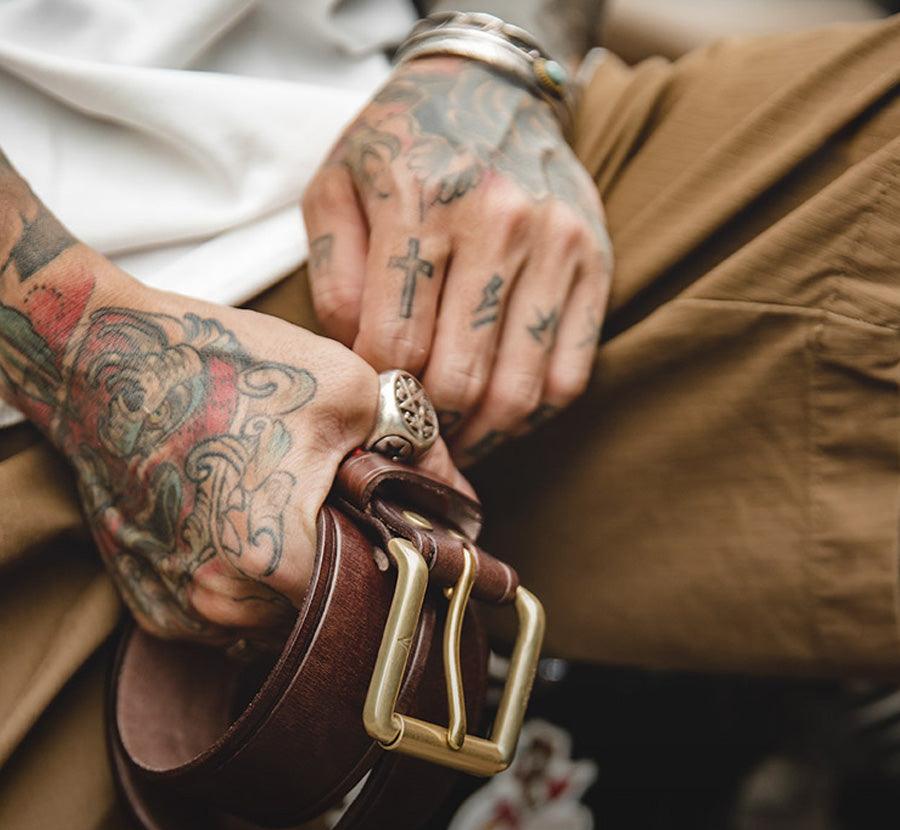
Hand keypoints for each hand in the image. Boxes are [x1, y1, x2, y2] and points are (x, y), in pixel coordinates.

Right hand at [2, 274, 461, 642]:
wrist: (96, 360)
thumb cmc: (213, 365)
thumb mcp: (343, 389)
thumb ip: (418, 454)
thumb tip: (462, 501)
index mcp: (278, 556)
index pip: (377, 603)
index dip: (405, 575)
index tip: (425, 563)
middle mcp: (224, 600)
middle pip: (328, 619)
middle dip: (352, 575)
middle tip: (344, 516)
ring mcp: (182, 611)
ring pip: (278, 626)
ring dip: (298, 585)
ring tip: (284, 512)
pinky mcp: (152, 608)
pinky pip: (228, 620)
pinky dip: (248, 587)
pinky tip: (240, 527)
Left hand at [303, 56, 611, 462]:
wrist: (490, 86)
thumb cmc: (402, 148)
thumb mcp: (337, 187)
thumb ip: (333, 275)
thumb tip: (358, 359)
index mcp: (421, 200)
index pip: (396, 344)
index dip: (379, 394)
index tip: (372, 405)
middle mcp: (496, 221)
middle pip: (458, 378)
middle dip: (428, 424)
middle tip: (411, 432)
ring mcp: (555, 244)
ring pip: (517, 390)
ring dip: (481, 434)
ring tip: (454, 436)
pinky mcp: (595, 263)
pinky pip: (569, 375)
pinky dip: (532, 415)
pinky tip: (500, 413)